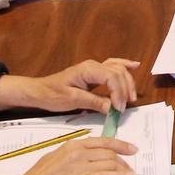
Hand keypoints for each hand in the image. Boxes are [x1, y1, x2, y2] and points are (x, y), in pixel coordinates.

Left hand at [0, 58, 141, 113]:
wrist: (39, 91)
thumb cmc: (52, 94)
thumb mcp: (71, 100)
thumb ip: (93, 102)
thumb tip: (111, 107)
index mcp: (88, 69)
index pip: (111, 77)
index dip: (118, 93)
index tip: (119, 109)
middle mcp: (94, 66)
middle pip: (118, 73)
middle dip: (124, 89)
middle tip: (124, 108)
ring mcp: (94, 68)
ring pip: (118, 70)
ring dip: (127, 82)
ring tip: (131, 98)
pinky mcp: (94, 74)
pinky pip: (114, 67)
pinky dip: (125, 67)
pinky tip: (135, 65)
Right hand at [0, 136, 138, 174]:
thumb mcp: (54, 159)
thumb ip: (71, 157)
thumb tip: (85, 162)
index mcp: (72, 145)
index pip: (102, 141)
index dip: (120, 144)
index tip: (131, 148)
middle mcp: (78, 152)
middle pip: (109, 152)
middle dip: (123, 160)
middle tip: (130, 166)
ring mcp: (81, 165)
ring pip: (111, 163)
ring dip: (124, 169)